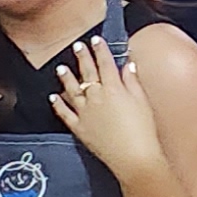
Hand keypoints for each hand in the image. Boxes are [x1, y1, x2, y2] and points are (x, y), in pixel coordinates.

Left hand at [45, 32, 163, 177]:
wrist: (134, 157)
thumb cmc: (143, 131)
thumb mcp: (142, 102)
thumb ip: (133, 82)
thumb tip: (128, 65)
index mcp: (115, 89)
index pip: (106, 64)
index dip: (100, 50)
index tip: (95, 39)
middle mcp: (97, 98)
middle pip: (88, 73)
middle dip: (82, 58)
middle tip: (76, 45)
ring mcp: (85, 113)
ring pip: (72, 91)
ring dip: (66, 78)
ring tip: (61, 67)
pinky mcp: (79, 128)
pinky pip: (65, 114)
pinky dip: (58, 104)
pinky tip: (53, 97)